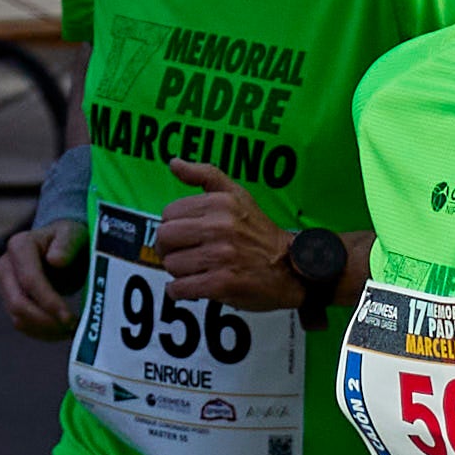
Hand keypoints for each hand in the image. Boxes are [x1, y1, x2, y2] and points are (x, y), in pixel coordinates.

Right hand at [0, 223, 79, 338]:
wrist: (62, 248)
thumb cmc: (70, 239)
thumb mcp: (73, 234)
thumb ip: (67, 243)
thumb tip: (55, 260)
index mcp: (19, 246)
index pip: (30, 281)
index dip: (49, 302)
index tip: (70, 318)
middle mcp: (5, 265)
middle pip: (18, 304)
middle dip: (46, 321)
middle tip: (72, 328)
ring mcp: (5, 285)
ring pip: (18, 318)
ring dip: (45, 330)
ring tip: (71, 330)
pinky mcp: (10, 301)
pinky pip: (22, 325)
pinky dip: (42, 333)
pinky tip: (62, 331)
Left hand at [155, 158, 298, 311]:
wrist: (289, 269)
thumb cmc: (260, 234)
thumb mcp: (238, 195)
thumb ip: (206, 175)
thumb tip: (175, 163)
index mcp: (220, 203)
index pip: (169, 212)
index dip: (174, 226)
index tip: (186, 235)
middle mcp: (220, 227)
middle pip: (164, 237)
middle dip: (169, 248)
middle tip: (184, 254)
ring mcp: (220, 256)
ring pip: (171, 264)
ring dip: (178, 271)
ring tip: (196, 269)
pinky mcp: (221, 283)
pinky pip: (180, 287)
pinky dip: (181, 291)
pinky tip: (193, 286)